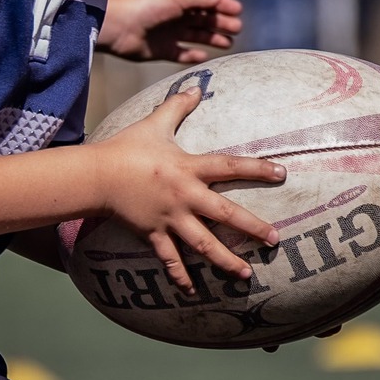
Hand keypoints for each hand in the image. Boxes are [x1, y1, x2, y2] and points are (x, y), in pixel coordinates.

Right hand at [95, 85, 284, 288]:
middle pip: (224, 214)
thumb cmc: (126, 147)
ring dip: (224, 260)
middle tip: (275, 240)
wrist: (96, 175)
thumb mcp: (154, 123)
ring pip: (202, 244)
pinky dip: (180, 277)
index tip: (283, 174)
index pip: (230, 166)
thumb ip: (177, 106)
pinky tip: (193, 292)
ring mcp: (169, 218)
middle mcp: (184, 196)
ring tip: (245, 274)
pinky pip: (170, 259)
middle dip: (252, 228)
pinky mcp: (153, 234)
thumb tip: (195, 87)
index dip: (258, 168)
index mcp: (189, 168)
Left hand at [98, 0, 243, 63]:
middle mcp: (175, 15)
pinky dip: (193, 55)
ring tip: (228, 43)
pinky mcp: (162, 50)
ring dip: (212, 38)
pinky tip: (205, 56)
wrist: (118, 27)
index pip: (205, 0)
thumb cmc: (145, 6)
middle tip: (237, 29)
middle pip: (204, 19)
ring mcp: (169, 33)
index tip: (238, 12)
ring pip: (196, 36)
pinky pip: (182, 53)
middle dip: (221, 22)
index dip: (222, 5)